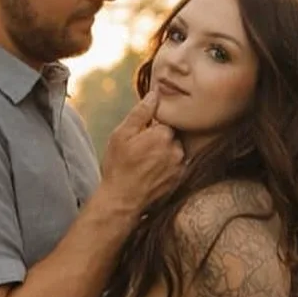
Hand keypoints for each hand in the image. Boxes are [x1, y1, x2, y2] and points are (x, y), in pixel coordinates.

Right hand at [100, 90, 184, 215]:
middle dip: (158, 140)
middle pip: (171, 136)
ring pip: (174, 150)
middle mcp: (176, 150)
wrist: (121, 200)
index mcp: (163, 135)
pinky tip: (151, 173)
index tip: (141, 136)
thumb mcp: (121, 135)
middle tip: (140, 151)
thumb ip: (140, 113)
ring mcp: (180, 166)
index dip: (151, 127)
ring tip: (145, 163)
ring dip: (163, 153)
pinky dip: (166, 166)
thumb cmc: (118, 167)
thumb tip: (154, 95)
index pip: (165, 121)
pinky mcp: (179, 179)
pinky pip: (176, 165)